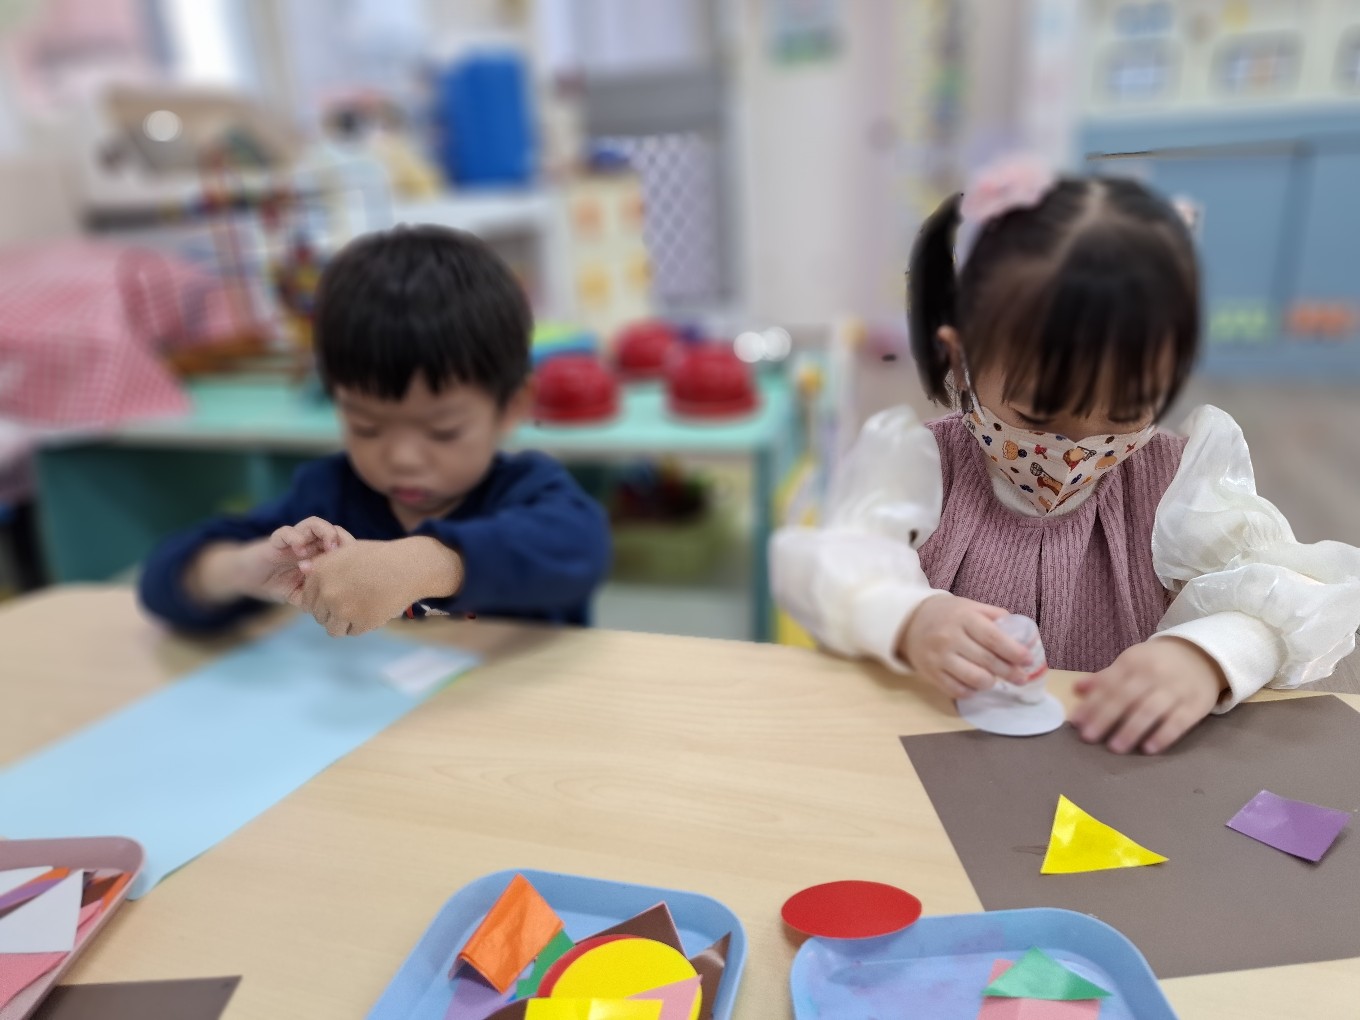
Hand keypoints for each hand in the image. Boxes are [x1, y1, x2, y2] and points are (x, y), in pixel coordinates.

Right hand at [185, 518, 353, 605]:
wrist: (247, 578)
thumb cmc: (278, 585)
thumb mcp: (300, 596)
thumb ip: (315, 599)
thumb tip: (335, 610)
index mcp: (319, 557)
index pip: (342, 547)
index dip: (351, 552)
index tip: (356, 564)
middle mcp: (310, 545)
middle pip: (334, 531)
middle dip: (343, 540)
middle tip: (345, 553)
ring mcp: (294, 541)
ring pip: (315, 524)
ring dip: (325, 532)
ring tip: (327, 546)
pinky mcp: (276, 540)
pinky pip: (287, 532)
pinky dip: (295, 537)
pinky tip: (299, 551)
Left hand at [294, 536, 462, 636]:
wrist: (407, 567)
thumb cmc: (377, 557)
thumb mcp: (346, 551)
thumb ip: (322, 562)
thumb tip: (301, 568)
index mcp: (321, 573)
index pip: (308, 600)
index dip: (321, 600)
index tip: (336, 597)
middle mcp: (328, 593)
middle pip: (319, 615)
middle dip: (331, 612)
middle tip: (350, 603)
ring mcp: (344, 610)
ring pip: (332, 629)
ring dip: (342, 623)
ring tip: (357, 612)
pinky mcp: (361, 623)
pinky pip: (352, 632)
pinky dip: (359, 626)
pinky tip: (369, 612)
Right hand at [897, 593, 1031, 699]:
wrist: (909, 621)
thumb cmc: (947, 614)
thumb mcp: (970, 606)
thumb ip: (995, 616)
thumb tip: (1020, 635)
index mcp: (963, 618)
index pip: (993, 637)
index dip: (1013, 651)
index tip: (1027, 660)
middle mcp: (950, 638)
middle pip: (987, 661)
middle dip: (1009, 671)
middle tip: (1021, 677)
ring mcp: (939, 657)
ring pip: (974, 679)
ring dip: (991, 682)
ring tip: (995, 679)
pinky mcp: (931, 674)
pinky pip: (957, 691)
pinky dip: (972, 691)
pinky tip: (977, 684)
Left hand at [1071, 638, 1225, 753]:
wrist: (1202, 655)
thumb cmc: (1157, 664)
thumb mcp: (1131, 664)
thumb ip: (1104, 678)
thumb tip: (1076, 689)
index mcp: (1133, 662)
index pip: (1108, 684)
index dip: (1092, 703)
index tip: (1076, 722)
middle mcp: (1153, 674)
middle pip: (1126, 697)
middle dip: (1105, 717)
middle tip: (1089, 737)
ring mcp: (1175, 689)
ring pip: (1150, 709)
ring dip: (1131, 729)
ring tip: (1115, 747)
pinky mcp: (1196, 704)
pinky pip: (1179, 721)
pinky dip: (1164, 735)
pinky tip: (1149, 748)